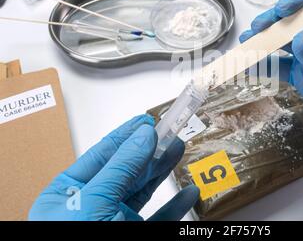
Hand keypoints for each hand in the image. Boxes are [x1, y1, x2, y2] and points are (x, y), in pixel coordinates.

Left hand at [29, 115, 198, 220]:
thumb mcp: (95, 203)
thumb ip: (121, 167)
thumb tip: (142, 133)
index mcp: (69, 194)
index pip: (102, 154)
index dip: (126, 134)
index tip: (146, 119)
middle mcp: (92, 207)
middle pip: (127, 169)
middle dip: (150, 149)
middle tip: (170, 129)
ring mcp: (115, 224)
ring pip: (144, 191)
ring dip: (163, 170)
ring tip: (179, 148)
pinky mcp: (136, 239)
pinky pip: (159, 220)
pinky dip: (175, 206)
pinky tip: (188, 191)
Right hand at [240, 0, 302, 169]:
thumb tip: (299, 39)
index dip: (301, 3)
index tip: (284, 10)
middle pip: (298, 20)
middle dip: (276, 21)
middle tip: (260, 27)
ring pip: (285, 41)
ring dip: (266, 40)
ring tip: (248, 42)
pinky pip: (281, 67)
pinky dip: (265, 66)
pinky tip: (250, 64)